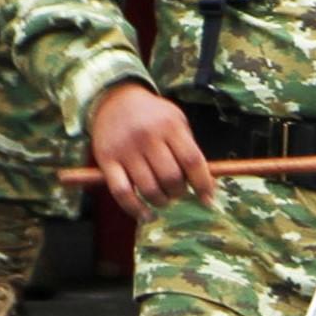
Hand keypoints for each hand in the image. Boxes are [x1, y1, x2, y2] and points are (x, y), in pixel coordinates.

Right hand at [87, 78, 218, 219]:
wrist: (116, 100)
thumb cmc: (153, 116)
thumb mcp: (176, 121)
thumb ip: (189, 150)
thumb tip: (207, 186)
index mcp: (170, 125)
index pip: (192, 160)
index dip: (203, 184)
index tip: (208, 199)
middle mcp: (148, 137)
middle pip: (171, 177)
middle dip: (179, 192)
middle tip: (178, 193)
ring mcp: (126, 149)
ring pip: (149, 188)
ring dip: (161, 202)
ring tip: (164, 201)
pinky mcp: (107, 160)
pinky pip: (122, 193)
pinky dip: (136, 209)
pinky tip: (146, 215)